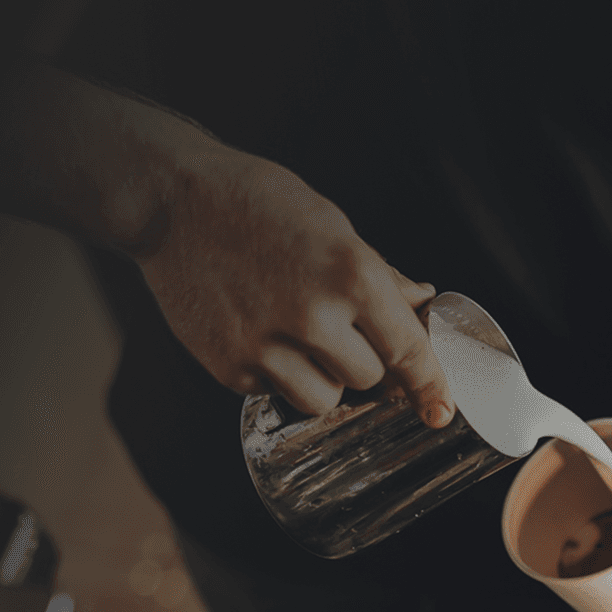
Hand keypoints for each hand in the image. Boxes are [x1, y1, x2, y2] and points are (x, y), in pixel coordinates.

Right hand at [136, 139, 454, 421]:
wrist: (171, 201)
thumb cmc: (257, 203)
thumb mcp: (332, 225)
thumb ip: (379, 275)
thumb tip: (421, 302)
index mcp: (350, 273)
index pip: (407, 348)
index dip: (429, 384)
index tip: (440, 409)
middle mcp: (313, 315)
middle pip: (369, 379)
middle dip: (363, 359)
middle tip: (339, 326)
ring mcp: (267, 346)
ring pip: (325, 399)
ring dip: (323, 377)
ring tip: (298, 333)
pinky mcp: (229, 367)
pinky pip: (277, 394)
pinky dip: (278, 373)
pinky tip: (260, 329)